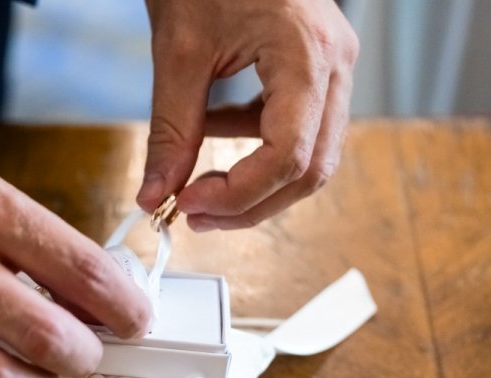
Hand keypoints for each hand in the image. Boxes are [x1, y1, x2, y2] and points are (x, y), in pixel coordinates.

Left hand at [137, 0, 358, 230]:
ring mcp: (332, 67)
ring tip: (201, 185)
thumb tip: (155, 194)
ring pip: (311, 156)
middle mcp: (335, 65)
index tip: (190, 206)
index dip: (241, 196)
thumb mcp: (178, 50)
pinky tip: (217, 133)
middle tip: (197, 214)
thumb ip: (170, 130)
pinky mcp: (316, 69)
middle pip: (311, 169)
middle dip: (252, 203)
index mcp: (308, 55)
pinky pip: (299, 128)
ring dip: (257, 181)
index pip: (289, 156)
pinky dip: (258, 146)